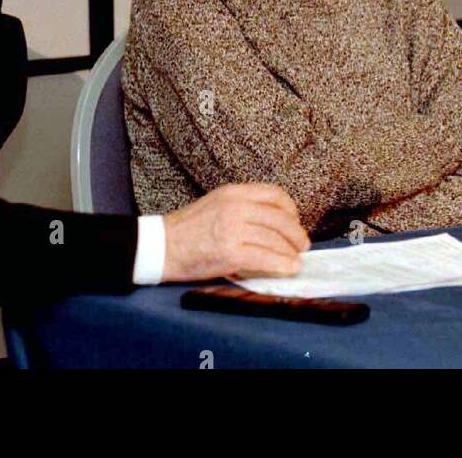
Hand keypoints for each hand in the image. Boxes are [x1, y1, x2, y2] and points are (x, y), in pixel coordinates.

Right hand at [161, 184, 309, 282]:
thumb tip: (273, 223)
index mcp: (233, 192)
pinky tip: (289, 269)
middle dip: (297, 234)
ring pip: (276, 239)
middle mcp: (235, 207)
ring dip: (291, 252)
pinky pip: (266, 258)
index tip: (295, 221)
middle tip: (302, 245)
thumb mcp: (216, 205)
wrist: (159, 246)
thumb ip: (242, 208)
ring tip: (296, 260)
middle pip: (280, 219)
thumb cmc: (186, 229)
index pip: (274, 194)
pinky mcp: (230, 252)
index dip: (291, 209)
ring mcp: (233, 229)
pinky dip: (282, 265)